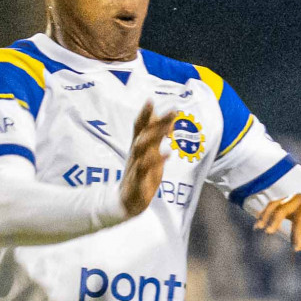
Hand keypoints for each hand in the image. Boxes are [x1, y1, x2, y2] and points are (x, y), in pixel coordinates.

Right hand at [119, 102, 177, 217]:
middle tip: (173, 111)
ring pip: (142, 148)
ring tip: (170, 129)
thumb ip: (153, 135)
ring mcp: (135, 166)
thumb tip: (159, 116)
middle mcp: (135, 154)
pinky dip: (156, 161)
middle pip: (144, 134)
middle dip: (158, 122)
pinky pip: (144, 169)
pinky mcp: (138, 180)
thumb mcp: (148, 153)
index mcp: (138, 146)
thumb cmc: (140, 174)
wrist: (127, 201)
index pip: (139, 126)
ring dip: (155, 137)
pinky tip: (168, 154)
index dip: (144, 114)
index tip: (150, 99)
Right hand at [256, 192, 300, 250]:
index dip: (296, 233)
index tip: (295, 248)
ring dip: (264, 216)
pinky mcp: (285, 201)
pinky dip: (264, 214)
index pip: (300, 219)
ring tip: (257, 228)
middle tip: (268, 233)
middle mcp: (300, 198)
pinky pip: (271, 206)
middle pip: (283, 208)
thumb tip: (298, 245)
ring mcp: (290, 198)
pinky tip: (257, 225)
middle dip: (275, 220)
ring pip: (274, 204)